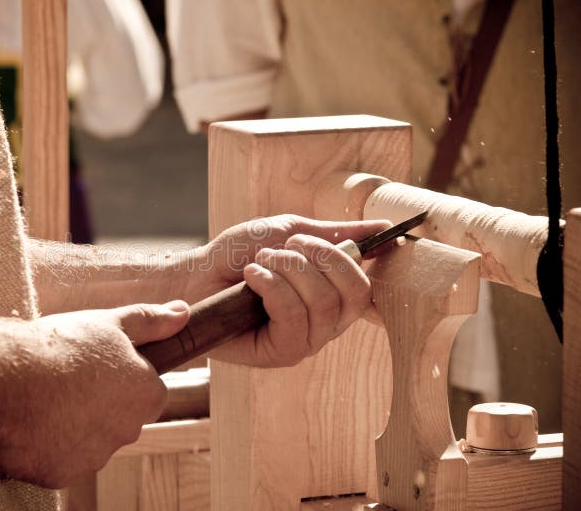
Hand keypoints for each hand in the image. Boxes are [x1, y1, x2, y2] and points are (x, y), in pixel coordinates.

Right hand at [0, 301, 188, 487]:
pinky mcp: (62, 474)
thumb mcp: (112, 322)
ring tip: (46, 397)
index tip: (98, 366)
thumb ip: (151, 321)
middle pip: (120, 419)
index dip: (124, 378)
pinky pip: (60, 459)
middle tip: (69, 379)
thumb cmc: (61, 346)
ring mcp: (95, 457)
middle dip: (101, 404)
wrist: (6, 377)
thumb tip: (183, 313)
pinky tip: (32, 421)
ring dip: (74, 425)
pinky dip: (49, 445)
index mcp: (147, 395)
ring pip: (90, 441)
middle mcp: (129, 432)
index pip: (149, 392)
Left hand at [189, 215, 389, 366]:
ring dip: (288, 269)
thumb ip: (336, 234)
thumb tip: (383, 227)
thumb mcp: (291, 233)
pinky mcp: (280, 354)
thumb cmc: (239, 255)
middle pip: (353, 293)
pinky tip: (252, 277)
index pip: (365, 287)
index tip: (315, 240)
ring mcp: (305, 341)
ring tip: (260, 263)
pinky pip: (294, 316)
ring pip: (323, 302)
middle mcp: (325, 323)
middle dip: (318, 257)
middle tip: (284, 249)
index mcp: (332, 296)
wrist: (197, 274)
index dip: (352, 258)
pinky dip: (272, 286)